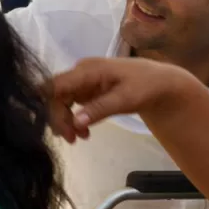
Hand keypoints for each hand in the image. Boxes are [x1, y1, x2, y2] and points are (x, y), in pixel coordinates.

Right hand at [45, 57, 192, 141]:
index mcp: (88, 69)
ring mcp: (83, 82)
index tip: (53, 127)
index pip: (55, 85)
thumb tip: (76, 122)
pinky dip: (75, 120)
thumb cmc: (146, 86)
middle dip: (59, 118)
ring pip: (61, 102)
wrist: (160, 83)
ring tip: (79, 138)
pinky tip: (84, 132)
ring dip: (66, 121)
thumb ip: (100, 109)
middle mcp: (81, 72)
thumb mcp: (126, 99)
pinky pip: (72, 105)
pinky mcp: (87, 91)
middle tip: (71, 139)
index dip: (48, 104)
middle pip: (56, 95)